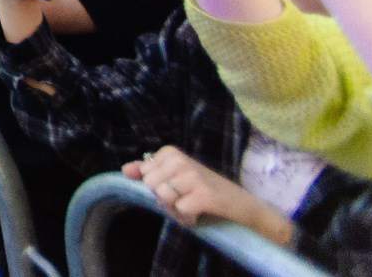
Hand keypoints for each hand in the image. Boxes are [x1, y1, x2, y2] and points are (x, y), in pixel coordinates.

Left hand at [123, 146, 293, 242]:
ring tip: (194, 206)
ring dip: (176, 209)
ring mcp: (193, 176)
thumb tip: (125, 170)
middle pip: (151, 186)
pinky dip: (189, 217)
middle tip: (186, 199)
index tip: (178, 187)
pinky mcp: (204, 194)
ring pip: (163, 197)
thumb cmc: (208, 191)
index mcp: (171, 153)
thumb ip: (149, 172)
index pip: (144, 174)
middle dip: (165, 199)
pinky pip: (180, 209)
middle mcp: (182, 160)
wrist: (245, 206)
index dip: (158, 187)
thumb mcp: (176, 177)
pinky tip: (201, 213)